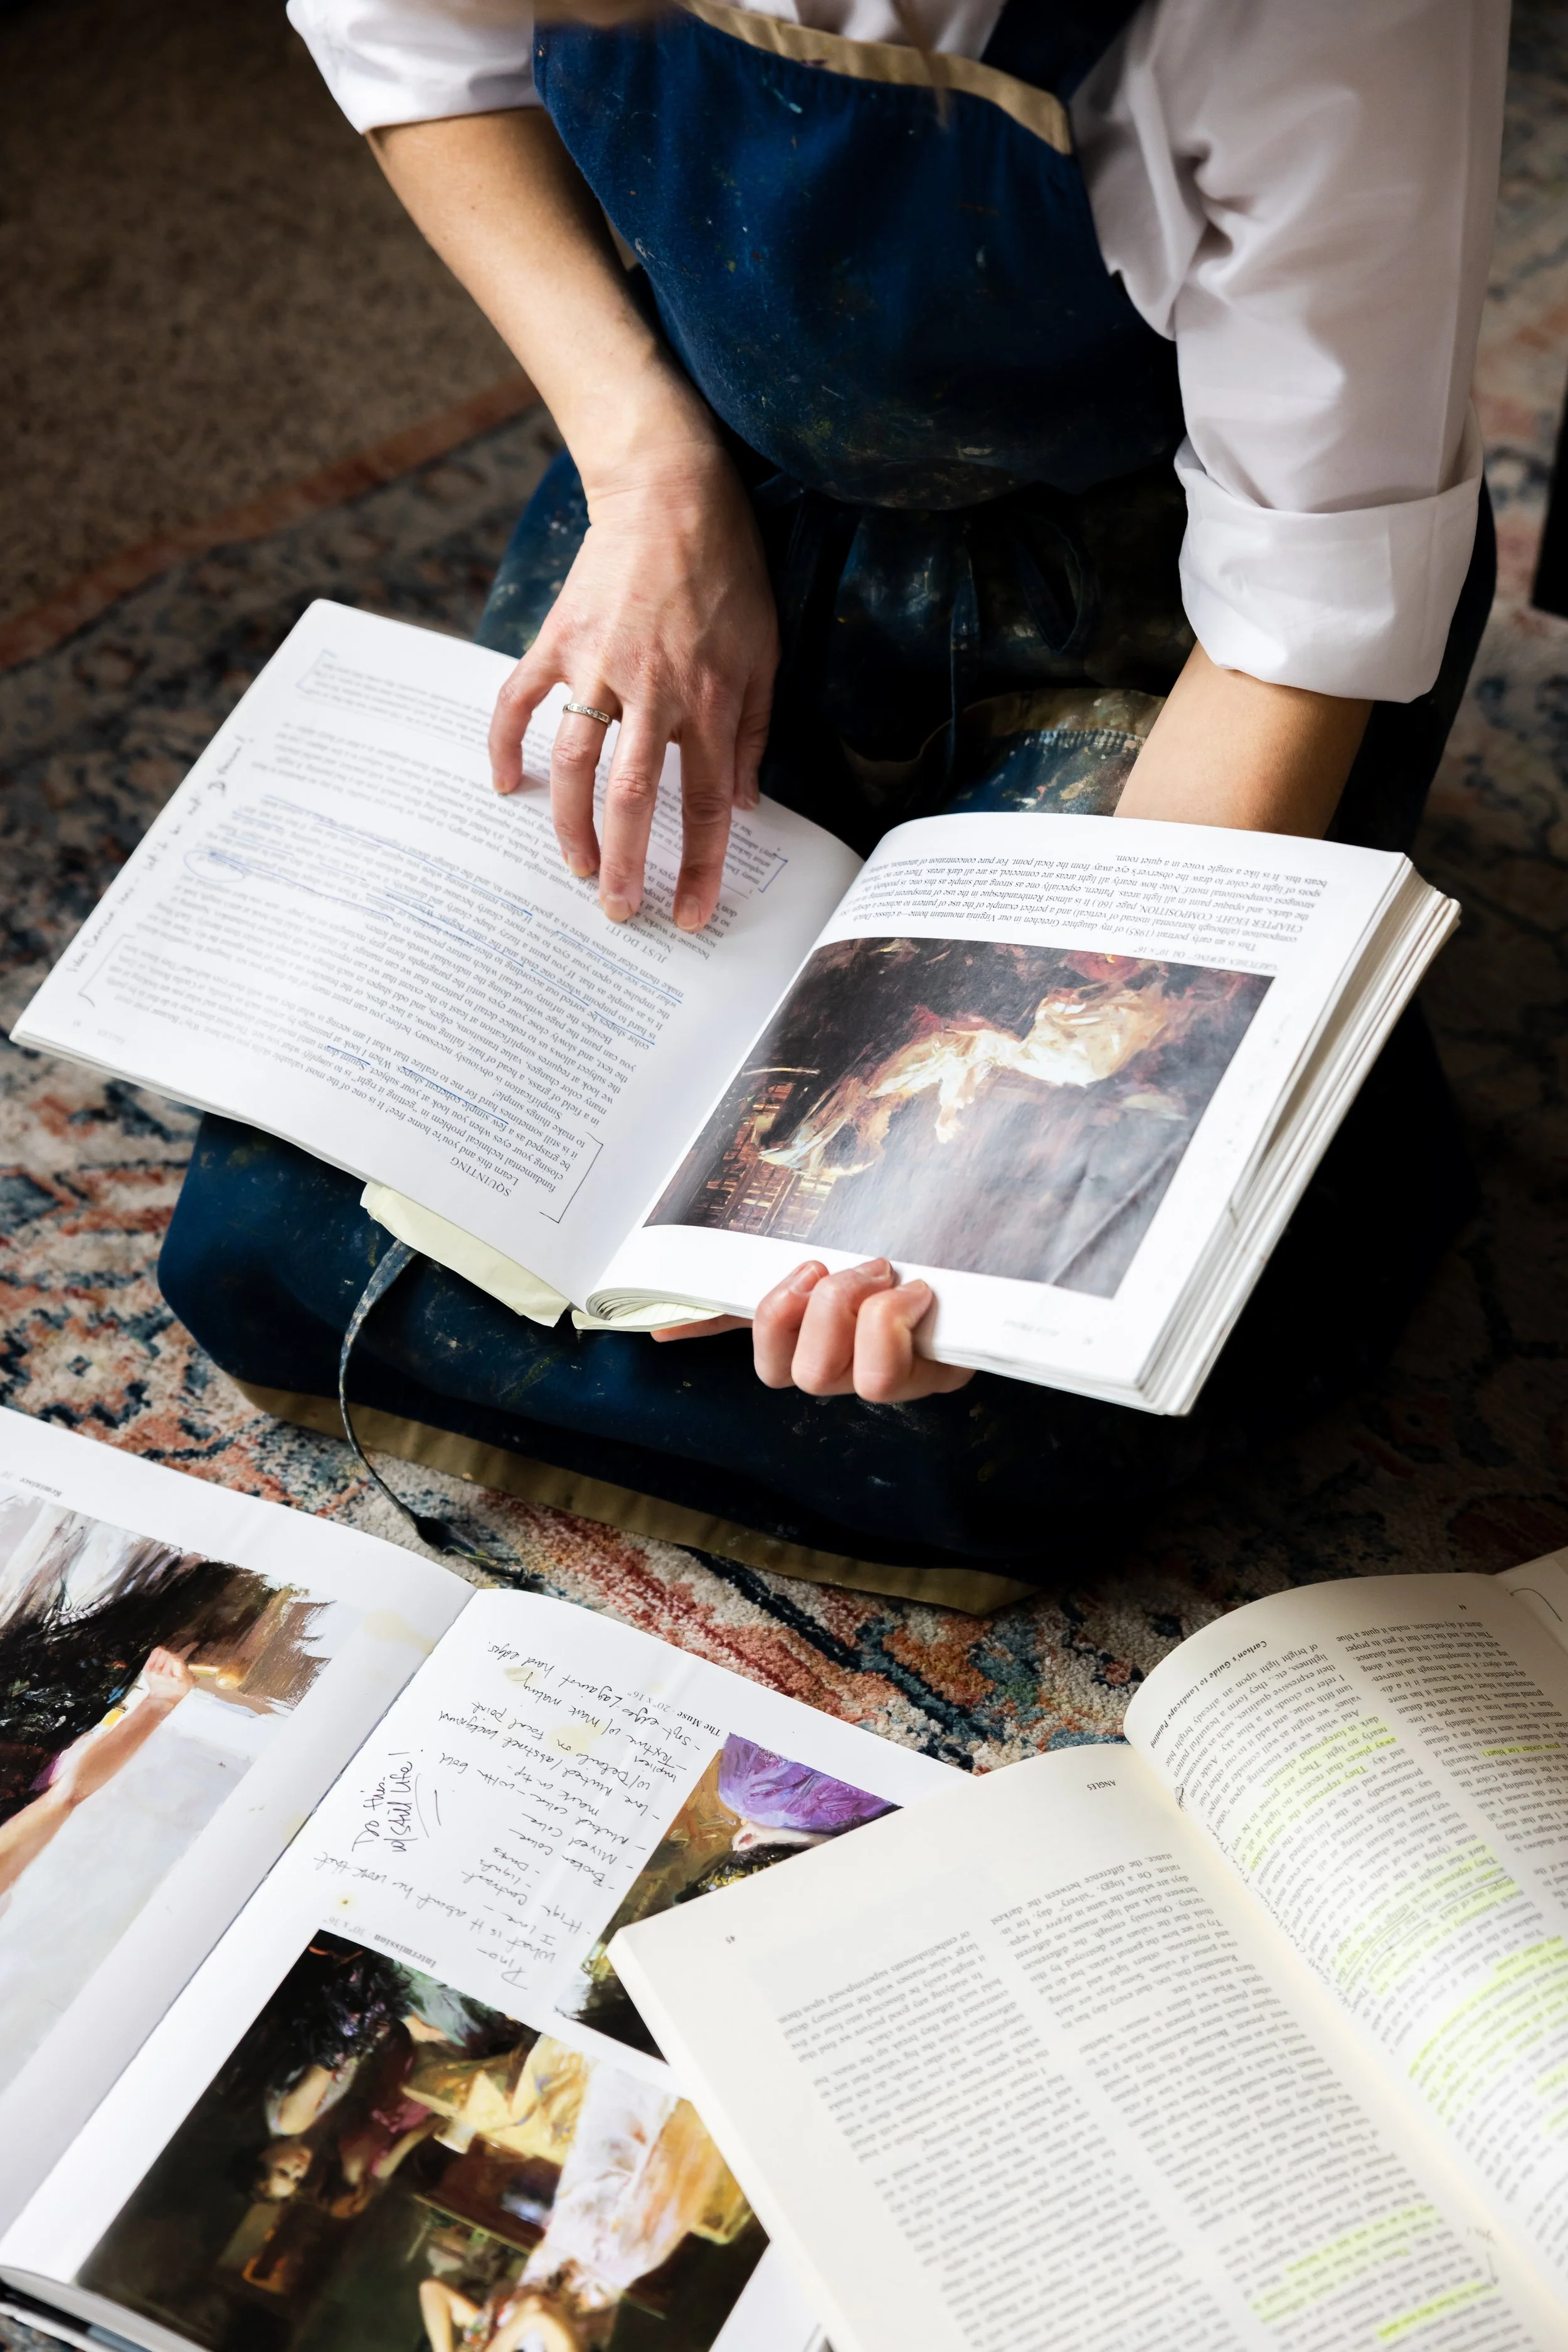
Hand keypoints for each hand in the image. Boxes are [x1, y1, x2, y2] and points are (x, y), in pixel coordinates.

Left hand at [140, 1645, 195, 1705]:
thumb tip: (199, 1656)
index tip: (194, 1644)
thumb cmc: (178, 1691)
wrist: (161, 1700)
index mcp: (177, 1678)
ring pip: (162, 1651)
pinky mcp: (147, 1669)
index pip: (179, 1658)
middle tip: (184, 1643)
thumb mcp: (190, 1683)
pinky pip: (154, 1653)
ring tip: (174, 1648)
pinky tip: (164, 1651)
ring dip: (170, 1648)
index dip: (187, 1648)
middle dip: (179, 1646)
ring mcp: (154, 1672)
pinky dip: (160, 1650)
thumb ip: (194, 1670)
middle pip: (170, 1653)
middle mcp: (164, 1675)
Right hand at [489, 442, 778, 930]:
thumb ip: (758, 733)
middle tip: (615, 913)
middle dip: (624, 865)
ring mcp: (599, 665)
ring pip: (575, 762)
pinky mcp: (559, 638)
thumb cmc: (728, 575)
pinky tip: (504, 784)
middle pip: (634, 798)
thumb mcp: (766, 653)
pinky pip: (521, 700)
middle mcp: (654, 692)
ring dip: (570, 824)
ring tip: (575, 867)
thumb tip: (748, 804)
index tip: (688, 915)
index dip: (698, 868)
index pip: (707, 805)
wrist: (673, 493)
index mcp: (711, 702)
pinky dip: (504, 742)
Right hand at [653, 1259, 974, 1402]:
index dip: (749, 1322)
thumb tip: (662, 1327)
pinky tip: (915, 1291)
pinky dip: (896, 1323)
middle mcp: (850, 1369)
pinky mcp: (938, 1374)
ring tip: (888, 1273)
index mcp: (816, 1341)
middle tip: (851, 1266)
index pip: (766, 1353)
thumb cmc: (907, 1243)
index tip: (784, 1274)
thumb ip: (753, 1280)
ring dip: (857, 1315)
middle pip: (800, 1375)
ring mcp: (893, 1377)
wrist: (996, 1234)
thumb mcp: (832, 1251)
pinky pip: (893, 1376)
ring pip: (840, 1380)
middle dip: (818, 1312)